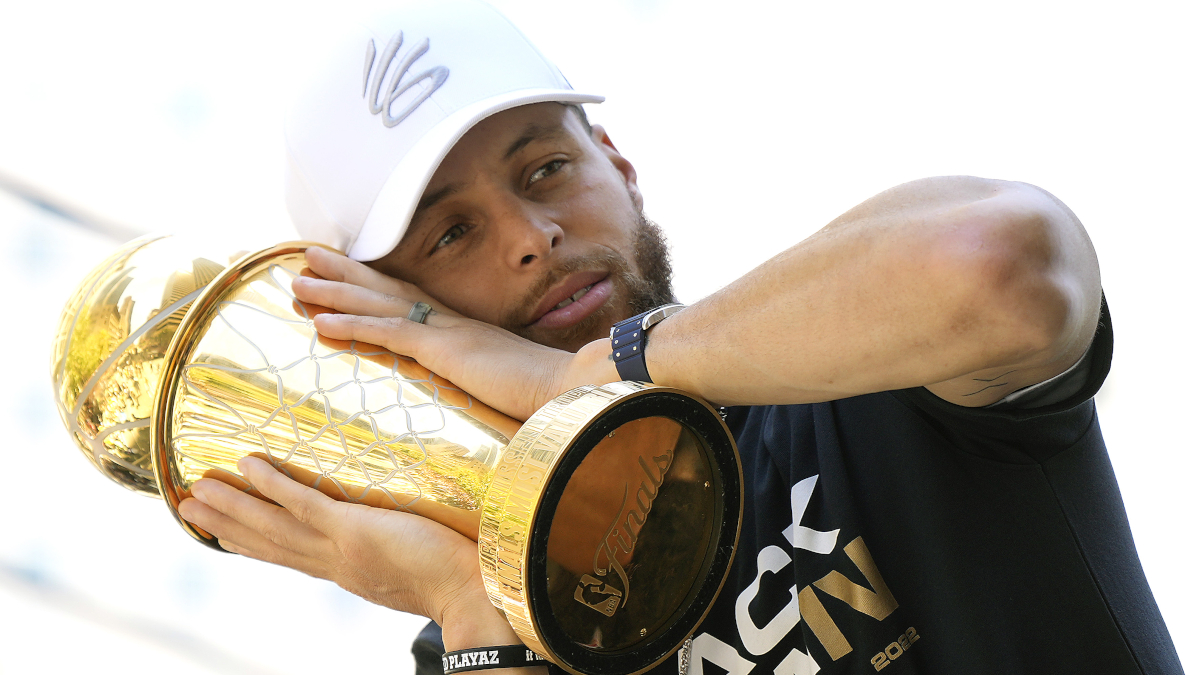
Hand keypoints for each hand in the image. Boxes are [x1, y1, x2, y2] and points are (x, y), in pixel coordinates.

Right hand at [177, 457, 521, 649]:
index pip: (291, 555)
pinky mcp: (353, 529)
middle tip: (187, 508)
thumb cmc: (460, 580)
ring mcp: (340, 546)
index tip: (226, 533)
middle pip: (268, 543)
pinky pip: (303, 501)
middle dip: (227, 526)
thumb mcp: (416, 567)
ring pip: (273, 524)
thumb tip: (401, 536)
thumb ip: (399, 552)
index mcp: (347, 572)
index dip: (254, 543)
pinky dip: (273, 484)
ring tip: (195, 491)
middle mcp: (334, 563)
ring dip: (232, 507)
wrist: (474, 596)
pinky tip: (247, 464)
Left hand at [292, 248, 616, 420]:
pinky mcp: (445, 350)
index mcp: (462, 330)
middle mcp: (450, 323)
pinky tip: (320, 322)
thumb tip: (478, 391)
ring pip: (378, 304)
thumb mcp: (505, 383)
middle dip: (343, 273)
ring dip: (334, 292)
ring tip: (296, 281)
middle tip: (305, 258)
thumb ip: (484, 380)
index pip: (409, 301)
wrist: (575, 390)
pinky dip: (353, 324)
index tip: (342, 272)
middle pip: (386, 289)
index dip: (372, 285)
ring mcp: (446, 332)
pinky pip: (389, 332)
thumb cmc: (549, 394)